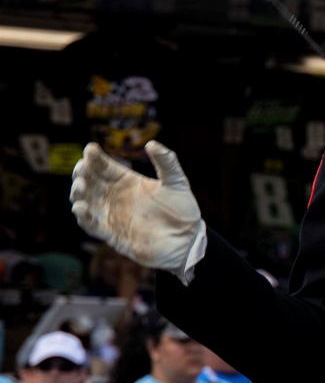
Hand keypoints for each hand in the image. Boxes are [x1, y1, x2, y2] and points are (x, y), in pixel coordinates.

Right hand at [70, 141, 206, 283]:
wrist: (187, 240)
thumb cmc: (183, 210)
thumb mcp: (176, 182)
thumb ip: (166, 162)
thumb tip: (151, 143)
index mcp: (128, 182)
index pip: (105, 167)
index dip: (96, 158)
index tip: (90, 149)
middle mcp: (116, 197)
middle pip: (91, 182)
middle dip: (82, 173)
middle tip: (82, 167)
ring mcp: (112, 215)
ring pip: (86, 201)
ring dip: (79, 193)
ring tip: (81, 185)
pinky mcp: (112, 234)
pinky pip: (92, 225)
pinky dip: (83, 217)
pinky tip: (80, 208)